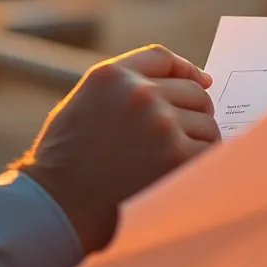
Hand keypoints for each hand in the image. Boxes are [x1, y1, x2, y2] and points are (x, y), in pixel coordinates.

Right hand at [14, 45, 220, 252]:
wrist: (57, 208)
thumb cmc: (64, 162)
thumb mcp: (82, 105)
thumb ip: (120, 89)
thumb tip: (173, 85)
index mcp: (112, 76)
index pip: (162, 58)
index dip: (186, 69)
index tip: (202, 81)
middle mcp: (139, 92)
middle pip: (193, 90)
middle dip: (194, 111)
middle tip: (185, 135)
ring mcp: (160, 123)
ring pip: (206, 122)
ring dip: (198, 140)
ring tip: (176, 160)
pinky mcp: (176, 155)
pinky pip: (209, 150)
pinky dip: (203, 161)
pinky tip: (185, 172)